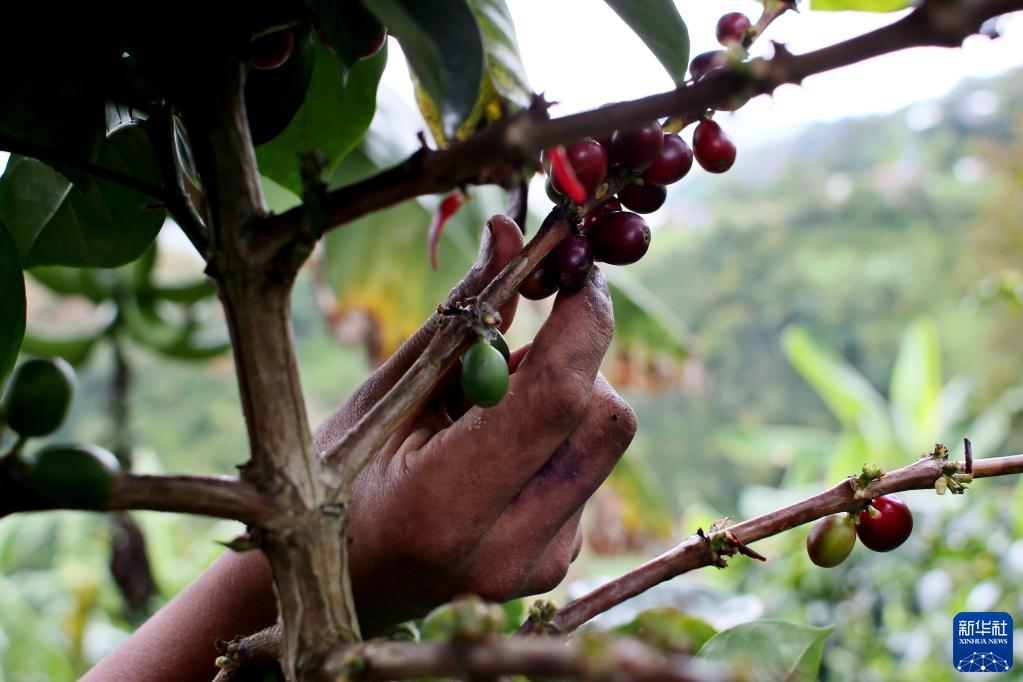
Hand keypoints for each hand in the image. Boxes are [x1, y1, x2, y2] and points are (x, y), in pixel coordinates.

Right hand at [315, 215, 637, 633]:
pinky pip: (588, 466)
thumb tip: (512, 237)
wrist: (341, 587)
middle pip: (605, 417)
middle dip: (575, 359)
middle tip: (511, 349)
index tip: (576, 272)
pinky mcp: (559, 563)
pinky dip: (556, 435)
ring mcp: (541, 565)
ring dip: (565, 397)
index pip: (557, 398)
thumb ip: (458, 322)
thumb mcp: (385, 397)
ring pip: (604, 439)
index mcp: (446, 507)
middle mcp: (509, 548)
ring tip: (488, 410)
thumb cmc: (340, 483)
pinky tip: (497, 451)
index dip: (582, 320)